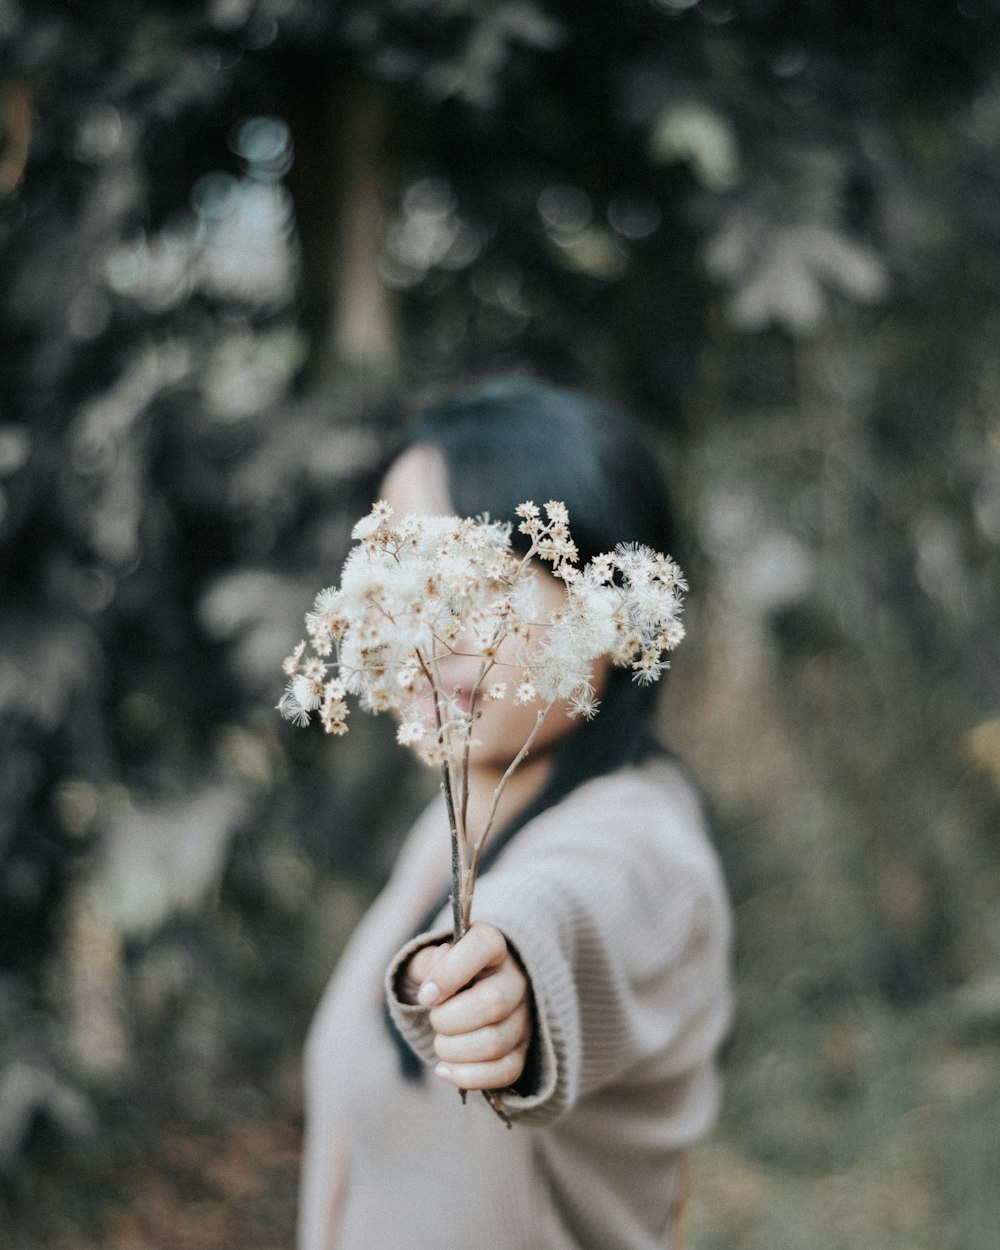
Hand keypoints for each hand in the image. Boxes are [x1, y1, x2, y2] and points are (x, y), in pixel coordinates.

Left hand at [400, 922, 531, 1090]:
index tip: (426, 995)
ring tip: (441, 1042)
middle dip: (448, 1019)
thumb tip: (437, 967)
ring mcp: (524, 1017)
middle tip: (434, 1018)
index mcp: (493, 946)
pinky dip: (467, 1076)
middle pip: (492, 1003)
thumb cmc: (442, 976)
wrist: (461, 999)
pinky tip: (444, 1069)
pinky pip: (504, 1072)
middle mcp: (516, 978)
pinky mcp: (522, 1050)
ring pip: (495, 1042)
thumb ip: (427, 961)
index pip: (483, 946)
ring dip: (454, 1050)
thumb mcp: (428, 961)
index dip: (449, 972)